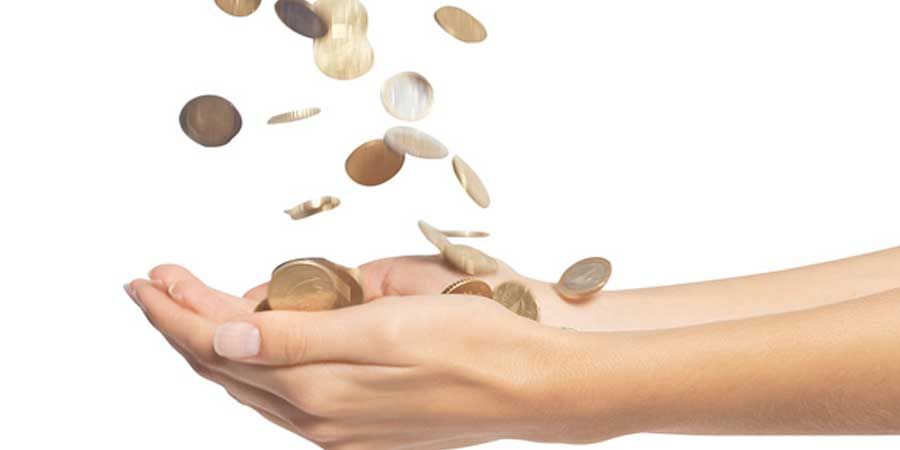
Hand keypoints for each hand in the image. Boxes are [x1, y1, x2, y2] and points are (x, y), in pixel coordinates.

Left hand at [125, 261, 632, 448]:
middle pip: (227, 368)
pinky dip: (258, 364)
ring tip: (192, 309)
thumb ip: (296, 335)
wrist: (534, 384)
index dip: (176, 309)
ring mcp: (339, 429)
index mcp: (319, 386)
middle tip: (156, 286)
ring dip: (216, 344)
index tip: (145, 278)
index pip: (220, 344)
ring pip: (254, 384)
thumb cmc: (472, 342)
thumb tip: (223, 334)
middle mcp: (319, 417)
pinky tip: (259, 345)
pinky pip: (286, 397)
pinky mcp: (359, 429)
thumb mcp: (383, 325)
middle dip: (184, 323)